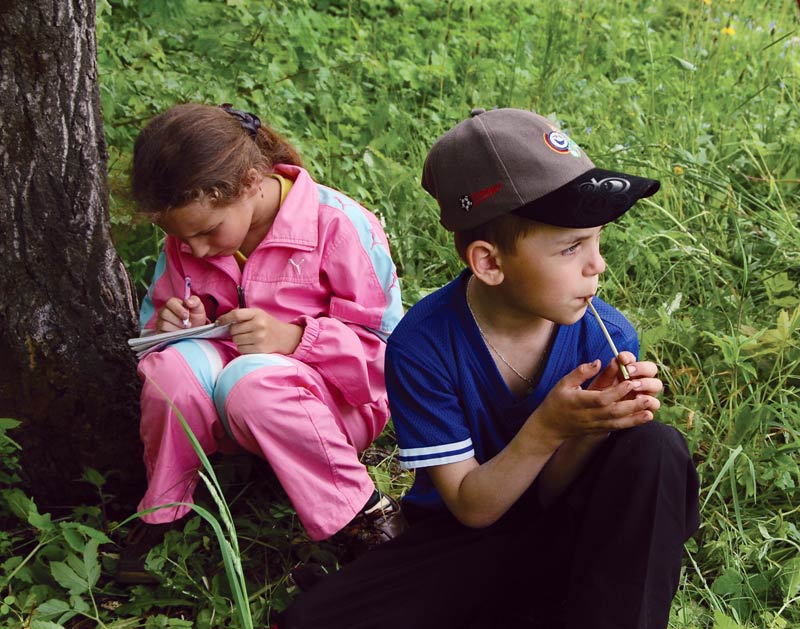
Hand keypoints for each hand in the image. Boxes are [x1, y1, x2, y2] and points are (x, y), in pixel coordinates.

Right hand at [156, 296, 206, 331]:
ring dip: (176, 328)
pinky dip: (173, 335)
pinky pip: (163, 334)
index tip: (187, 316)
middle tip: (188, 325)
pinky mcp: (161, 332)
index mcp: (172, 303)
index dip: (178, 309)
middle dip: (178, 320)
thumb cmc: (195, 317)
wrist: (196, 330)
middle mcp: (164, 312)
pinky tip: (180, 335)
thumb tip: (188, 302)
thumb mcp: (198, 308)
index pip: (170, 303)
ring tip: (185, 330)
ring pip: (164, 324)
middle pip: (165, 313)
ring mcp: (161, 322)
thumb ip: (195, 301)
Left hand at [217, 308, 303, 354]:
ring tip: (248, 338)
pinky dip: (243, 348)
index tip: (218, 322)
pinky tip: (251, 344)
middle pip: (233, 330)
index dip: (224, 319)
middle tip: (241, 332)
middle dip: (234, 332)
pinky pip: (241, 350)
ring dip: (238, 341)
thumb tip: (222, 320)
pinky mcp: (259, 349)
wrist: (285, 337)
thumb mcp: (258, 314)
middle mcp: (258, 325)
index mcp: (257, 314)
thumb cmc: (268, 324)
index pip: (235, 315)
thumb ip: (243, 315)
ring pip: (236, 341)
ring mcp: (259, 338)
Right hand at [532, 359, 656, 443]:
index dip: (616, 392)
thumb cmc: (556, 402)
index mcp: (580, 401)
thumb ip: (580, 372)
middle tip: (648, 397)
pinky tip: (645, 418)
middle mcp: (589, 415)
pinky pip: (617, 427)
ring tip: (651, 410)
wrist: (550, 427)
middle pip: (613, 412)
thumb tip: (598, 362)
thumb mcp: (563, 383)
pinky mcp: (599, 429)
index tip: (629, 383)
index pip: (601, 398)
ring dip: (636, 417)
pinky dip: (632, 423)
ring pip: (618, 422)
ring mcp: (595, 424)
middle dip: (632, 405)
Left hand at [589, 351, 663, 402]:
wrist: (597, 415)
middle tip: (628, 372)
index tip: (621, 359)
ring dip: (647, 384)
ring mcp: (646, 393)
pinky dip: (650, 401)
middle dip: (642, 368)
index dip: (629, 357)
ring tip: (634, 387)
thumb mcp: (601, 384)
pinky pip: (655, 403)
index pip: (633, 359)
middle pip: (651, 368)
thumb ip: (608, 372)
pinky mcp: (647, 407)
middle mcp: (640, 379)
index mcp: (627, 370)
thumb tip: (615, 361)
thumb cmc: (597, 396)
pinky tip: (638, 400)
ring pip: (657, 385)